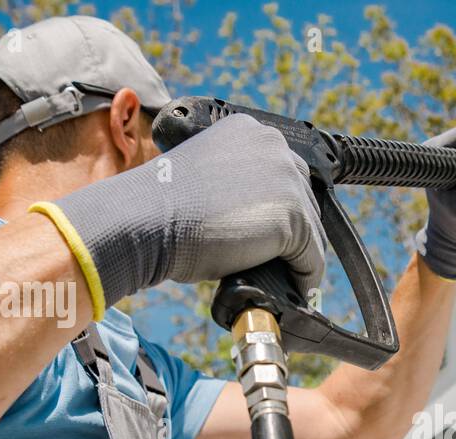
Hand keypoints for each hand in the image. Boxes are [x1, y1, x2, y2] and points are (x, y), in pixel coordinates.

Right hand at [47, 113, 325, 309]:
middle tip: (280, 263)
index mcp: (249, 131)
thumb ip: (236, 187)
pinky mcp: (292, 216)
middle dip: (294, 235)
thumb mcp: (205, 180)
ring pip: (311, 232)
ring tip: (285, 281)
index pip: (284, 177)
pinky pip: (311, 258)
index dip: (281, 211)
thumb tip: (259, 222)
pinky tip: (292, 292)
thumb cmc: (162, 206)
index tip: (274, 238)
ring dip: (298, 258)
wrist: (144, 219)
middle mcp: (274, 145)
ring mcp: (286, 179)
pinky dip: (304, 278)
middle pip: (305, 201)